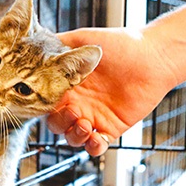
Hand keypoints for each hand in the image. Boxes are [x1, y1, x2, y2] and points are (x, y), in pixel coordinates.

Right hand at [47, 27, 174, 155]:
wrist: (153, 57)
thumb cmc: (121, 44)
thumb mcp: (83, 39)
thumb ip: (58, 45)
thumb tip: (33, 46)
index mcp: (68, 84)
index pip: (46, 101)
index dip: (43, 105)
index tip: (46, 102)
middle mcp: (79, 102)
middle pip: (56, 123)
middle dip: (60, 122)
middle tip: (72, 111)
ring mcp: (95, 116)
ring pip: (73, 137)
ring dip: (74, 135)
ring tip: (85, 124)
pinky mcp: (111, 128)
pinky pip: (96, 146)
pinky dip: (93, 147)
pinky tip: (96, 137)